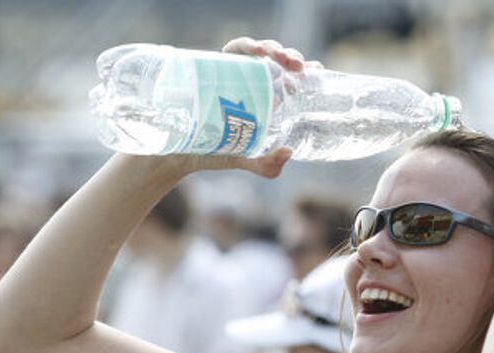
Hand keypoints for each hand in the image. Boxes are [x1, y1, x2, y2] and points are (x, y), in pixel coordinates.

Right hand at [151, 38, 323, 177]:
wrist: (176, 151)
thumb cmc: (214, 153)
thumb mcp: (246, 161)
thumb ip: (267, 165)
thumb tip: (289, 152)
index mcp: (268, 101)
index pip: (292, 79)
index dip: (308, 70)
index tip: (318, 71)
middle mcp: (254, 84)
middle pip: (279, 62)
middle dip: (292, 58)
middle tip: (299, 67)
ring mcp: (235, 74)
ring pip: (260, 51)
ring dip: (273, 47)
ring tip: (278, 57)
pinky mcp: (215, 68)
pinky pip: (233, 49)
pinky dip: (246, 45)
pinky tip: (255, 52)